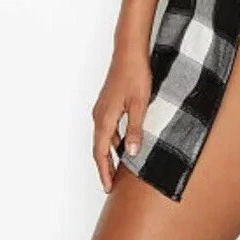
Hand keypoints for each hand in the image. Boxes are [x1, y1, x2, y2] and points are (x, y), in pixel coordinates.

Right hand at [90, 46, 151, 193]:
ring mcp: (102, 108)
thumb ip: (135, 130)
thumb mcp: (140, 105)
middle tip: (112, 184)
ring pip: (104, 137)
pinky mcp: (108, 102)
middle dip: (105, 166)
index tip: (108, 188)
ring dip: (110, 153)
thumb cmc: (135, 75)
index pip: (101, 153)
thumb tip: (132, 153)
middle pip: (99, 147)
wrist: (129, 51)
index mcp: (104, 119)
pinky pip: (108, 127)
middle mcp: (99, 115)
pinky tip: (125, 142)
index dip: (104, 172)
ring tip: (121, 167)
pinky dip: (113, 139)